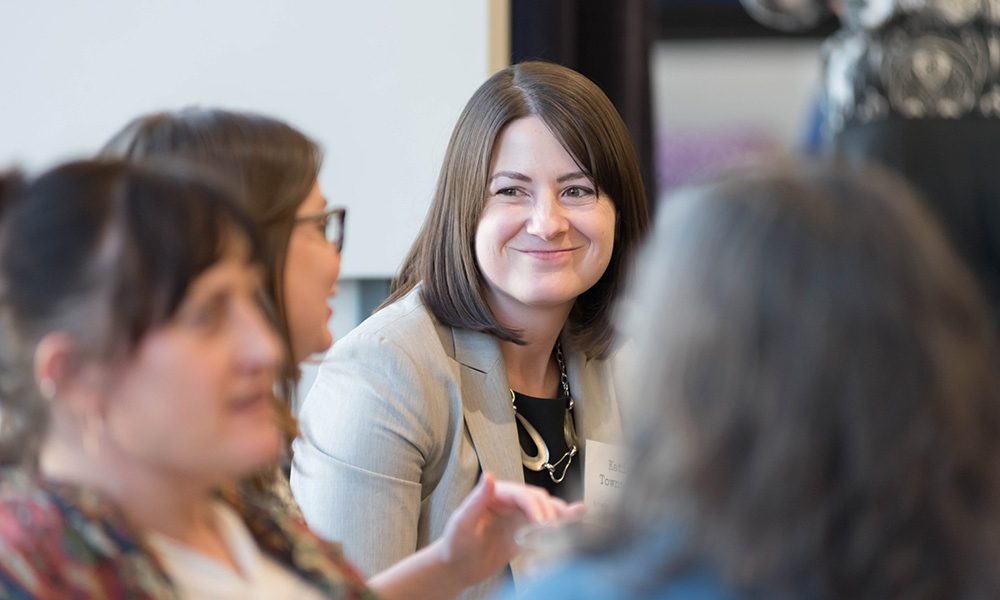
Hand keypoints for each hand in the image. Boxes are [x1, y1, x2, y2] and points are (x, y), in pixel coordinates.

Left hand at [431, 472, 585, 586]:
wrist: (457, 568)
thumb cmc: (455, 544)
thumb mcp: (462, 521)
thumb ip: (476, 499)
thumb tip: (488, 476)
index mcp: (496, 494)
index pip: (521, 494)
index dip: (534, 506)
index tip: (541, 522)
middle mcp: (510, 502)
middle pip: (538, 500)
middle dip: (549, 512)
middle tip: (554, 530)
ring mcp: (520, 517)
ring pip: (546, 510)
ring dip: (560, 513)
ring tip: (574, 518)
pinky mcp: (526, 533)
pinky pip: (546, 525)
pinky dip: (562, 521)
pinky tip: (577, 515)